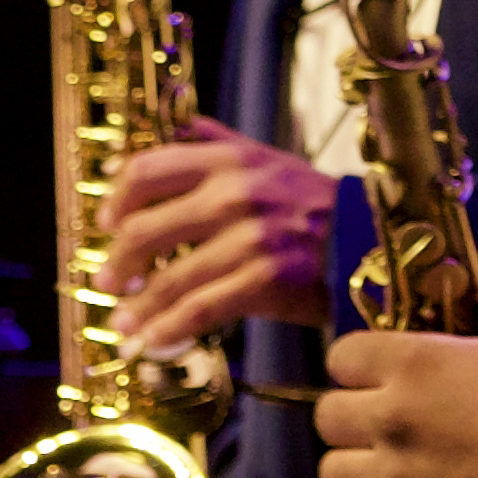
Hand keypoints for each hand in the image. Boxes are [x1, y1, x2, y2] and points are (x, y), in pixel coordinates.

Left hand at [99, 125, 334, 351]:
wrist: (371, 240)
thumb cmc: (314, 204)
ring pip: (169, 278)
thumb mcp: (266, 158)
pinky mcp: (265, 279)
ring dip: (138, 307)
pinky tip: (153, 341)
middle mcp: (235, 193)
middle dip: (117, 261)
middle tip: (110, 278)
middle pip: (144, 228)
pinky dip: (168, 329)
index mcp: (230, 158)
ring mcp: (250, 238)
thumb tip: (159, 136)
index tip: (107, 222)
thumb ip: (214, 142)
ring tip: (124, 323)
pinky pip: (199, 310)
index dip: (117, 200)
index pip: (148, 170)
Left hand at [313, 272, 477, 477]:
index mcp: (414, 365)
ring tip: (387, 466)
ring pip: (332, 473)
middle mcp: (389, 420)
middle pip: (327, 416)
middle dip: (351, 413)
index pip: (343, 355)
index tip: (382, 369)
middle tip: (385, 417)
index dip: (360, 361)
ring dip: (355, 466)